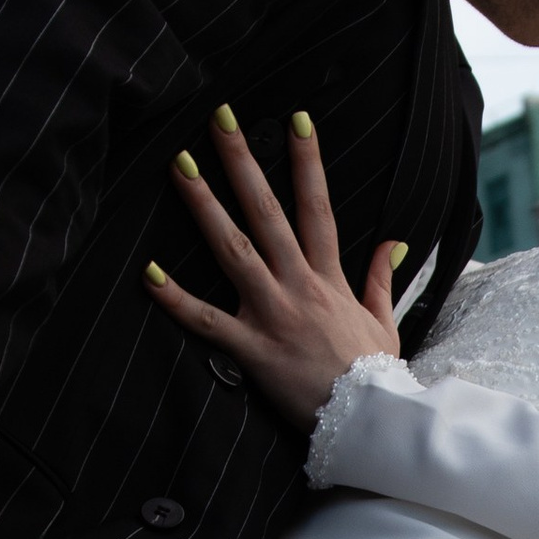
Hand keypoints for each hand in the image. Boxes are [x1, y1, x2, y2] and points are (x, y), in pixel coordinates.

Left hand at [145, 109, 407, 427]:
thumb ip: (380, 279)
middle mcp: (299, 285)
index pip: (318, 206)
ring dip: (205, 206)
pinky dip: (175, 298)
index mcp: (330, 277)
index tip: (296, 119)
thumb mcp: (385, 322)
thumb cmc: (375, 374)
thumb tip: (392, 243)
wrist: (370, 420)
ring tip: (181, 165)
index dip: (308, 161)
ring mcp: (273, 313)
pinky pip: (206, 320)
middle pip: (267, 211)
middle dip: (243, 162)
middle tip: (220, 119)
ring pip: (234, 249)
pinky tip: (146, 272)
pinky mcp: (252, 348)